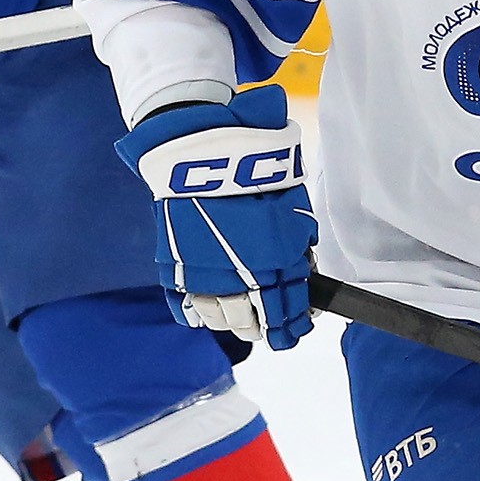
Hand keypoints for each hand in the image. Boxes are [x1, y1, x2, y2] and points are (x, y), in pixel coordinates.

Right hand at [115, 83, 316, 349]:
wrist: (198, 150)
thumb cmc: (251, 168)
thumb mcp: (292, 199)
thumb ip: (300, 237)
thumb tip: (304, 265)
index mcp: (275, 260)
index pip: (289, 310)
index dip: (296, 324)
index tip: (300, 327)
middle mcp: (240, 276)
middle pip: (254, 323)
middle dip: (267, 329)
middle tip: (274, 330)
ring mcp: (203, 275)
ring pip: (222, 321)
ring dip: (236, 325)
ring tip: (244, 323)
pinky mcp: (174, 269)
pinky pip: (188, 308)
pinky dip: (199, 315)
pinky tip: (209, 314)